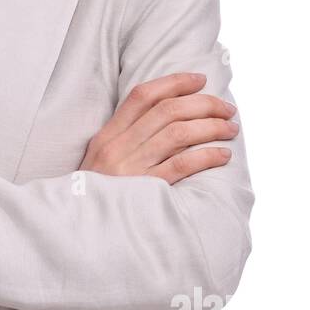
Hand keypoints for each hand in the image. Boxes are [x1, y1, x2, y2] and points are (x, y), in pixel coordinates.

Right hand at [79, 72, 238, 183]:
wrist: (78, 229)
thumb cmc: (98, 195)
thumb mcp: (100, 161)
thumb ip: (126, 139)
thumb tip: (168, 118)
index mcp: (107, 136)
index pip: (143, 96)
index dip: (174, 82)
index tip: (200, 80)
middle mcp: (118, 147)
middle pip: (167, 110)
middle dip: (204, 104)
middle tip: (227, 108)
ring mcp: (131, 169)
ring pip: (178, 133)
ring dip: (211, 127)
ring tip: (230, 129)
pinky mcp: (145, 191)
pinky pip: (181, 165)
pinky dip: (206, 156)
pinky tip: (223, 155)